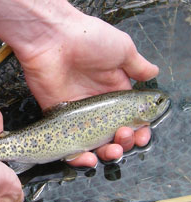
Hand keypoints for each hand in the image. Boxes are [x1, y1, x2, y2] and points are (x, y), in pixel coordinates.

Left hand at [13, 14, 157, 166]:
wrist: (53, 39)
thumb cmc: (89, 40)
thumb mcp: (122, 49)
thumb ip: (138, 66)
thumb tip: (153, 73)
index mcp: (113, 90)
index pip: (128, 116)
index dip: (138, 128)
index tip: (142, 135)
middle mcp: (96, 104)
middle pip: (112, 133)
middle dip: (124, 142)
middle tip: (125, 138)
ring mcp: (77, 113)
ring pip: (93, 142)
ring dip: (106, 152)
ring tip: (112, 150)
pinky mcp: (58, 118)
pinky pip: (69, 143)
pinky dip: (79, 156)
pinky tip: (89, 157)